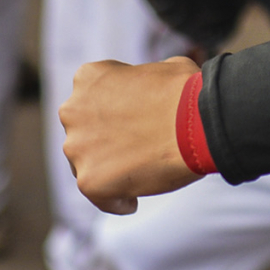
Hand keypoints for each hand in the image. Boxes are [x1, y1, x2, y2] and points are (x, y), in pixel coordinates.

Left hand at [61, 55, 202, 213]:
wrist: (196, 122)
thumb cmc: (188, 93)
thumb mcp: (163, 68)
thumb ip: (146, 79)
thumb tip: (158, 88)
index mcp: (88, 78)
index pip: (92, 102)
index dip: (113, 114)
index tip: (132, 125)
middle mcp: (73, 111)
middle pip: (83, 134)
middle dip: (103, 142)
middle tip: (134, 151)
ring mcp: (77, 148)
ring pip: (86, 165)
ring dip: (107, 170)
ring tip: (138, 176)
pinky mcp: (88, 180)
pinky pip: (99, 197)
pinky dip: (115, 200)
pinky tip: (134, 201)